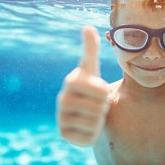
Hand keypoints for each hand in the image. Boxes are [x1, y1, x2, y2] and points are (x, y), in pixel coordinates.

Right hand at [57, 26, 109, 146]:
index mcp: (71, 82)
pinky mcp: (64, 135)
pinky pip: (89, 137)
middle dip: (103, 106)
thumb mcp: (92, 68)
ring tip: (93, 113)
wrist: (86, 110)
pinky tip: (87, 126)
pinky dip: (93, 132)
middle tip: (98, 103)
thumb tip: (87, 27)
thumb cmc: (91, 87)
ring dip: (99, 119)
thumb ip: (90, 49)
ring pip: (95, 122)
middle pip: (98, 107)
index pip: (97, 89)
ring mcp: (61, 118)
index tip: (99, 90)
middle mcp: (62, 100)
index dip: (103, 92)